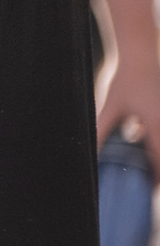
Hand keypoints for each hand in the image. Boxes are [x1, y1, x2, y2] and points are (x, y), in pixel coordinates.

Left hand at [97, 36, 159, 169]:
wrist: (142, 56)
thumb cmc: (126, 80)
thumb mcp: (111, 106)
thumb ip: (102, 127)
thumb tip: (91, 146)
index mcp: (156, 125)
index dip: (157, 177)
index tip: (151, 189)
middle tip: (151, 182)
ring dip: (158, 155)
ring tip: (150, 168)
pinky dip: (158, 142)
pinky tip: (146, 141)